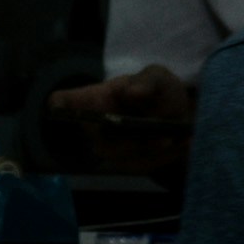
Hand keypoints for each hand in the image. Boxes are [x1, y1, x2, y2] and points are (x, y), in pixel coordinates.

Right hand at [49, 65, 197, 173]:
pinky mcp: (127, 164)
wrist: (178, 117)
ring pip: (126, 156)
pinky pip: (143, 164)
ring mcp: (108, 149)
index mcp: (95, 99)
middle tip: (163, 137)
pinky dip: (165, 156)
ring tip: (176, 139)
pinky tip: (184, 144)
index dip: (60, 105)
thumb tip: (131, 91)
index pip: (62, 103)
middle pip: (101, 140)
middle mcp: (94, 127)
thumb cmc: (159, 92)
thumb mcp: (158, 79)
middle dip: (131, 142)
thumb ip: (147, 82)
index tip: (60, 107)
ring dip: (153, 150)